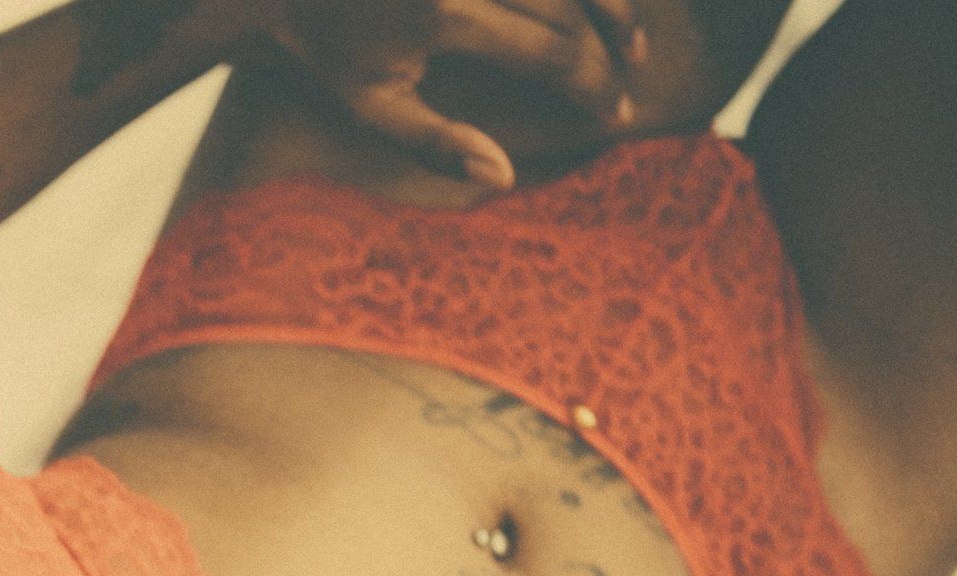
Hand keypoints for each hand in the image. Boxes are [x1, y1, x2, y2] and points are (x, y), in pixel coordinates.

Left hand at [246, 0, 644, 186]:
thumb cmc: (327, 55)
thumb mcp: (370, 109)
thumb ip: (437, 144)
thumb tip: (505, 177)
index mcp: (445, 15)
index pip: (552, 53)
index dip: (592, 86)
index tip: (615, 116)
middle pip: (570, 5)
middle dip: (608, 49)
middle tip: (628, 85)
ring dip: (610, 1)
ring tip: (629, 43)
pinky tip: (593, 6)